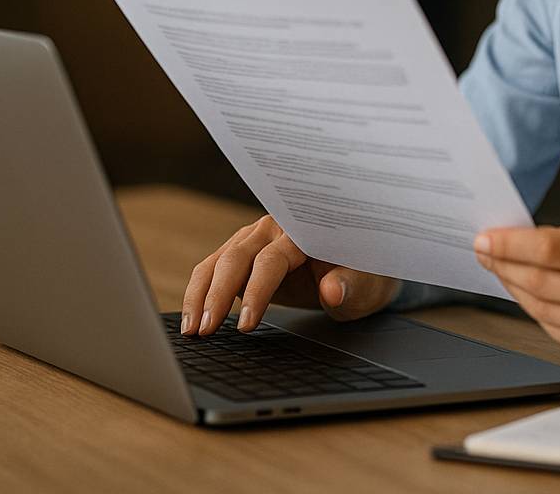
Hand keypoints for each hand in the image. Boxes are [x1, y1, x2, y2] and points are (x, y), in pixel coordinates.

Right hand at [181, 214, 400, 335]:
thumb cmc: (366, 273)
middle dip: (217, 295)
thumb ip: (351, 286)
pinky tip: (192, 321)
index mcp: (303, 229)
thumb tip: (332, 290)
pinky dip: (199, 293)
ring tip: (192, 331)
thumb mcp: (367, 285)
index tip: (246, 325)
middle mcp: (274, 229)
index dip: (257, 293)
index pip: (271, 260)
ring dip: (199, 295)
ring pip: (216, 262)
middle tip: (206, 331)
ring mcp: (254, 240)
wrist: (361, 268)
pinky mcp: (243, 255)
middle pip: (235, 258)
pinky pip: (214, 270)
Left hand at [473, 219, 559, 364]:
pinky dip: (535, 311)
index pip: (551, 249)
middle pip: (540, 282)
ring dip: (514, 288)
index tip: (486, 238)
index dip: (511, 244)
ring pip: (542, 309)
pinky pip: (555, 330)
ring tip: (501, 269)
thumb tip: (523, 241)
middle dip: (503, 264)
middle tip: (485, 251)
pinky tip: (527, 294)